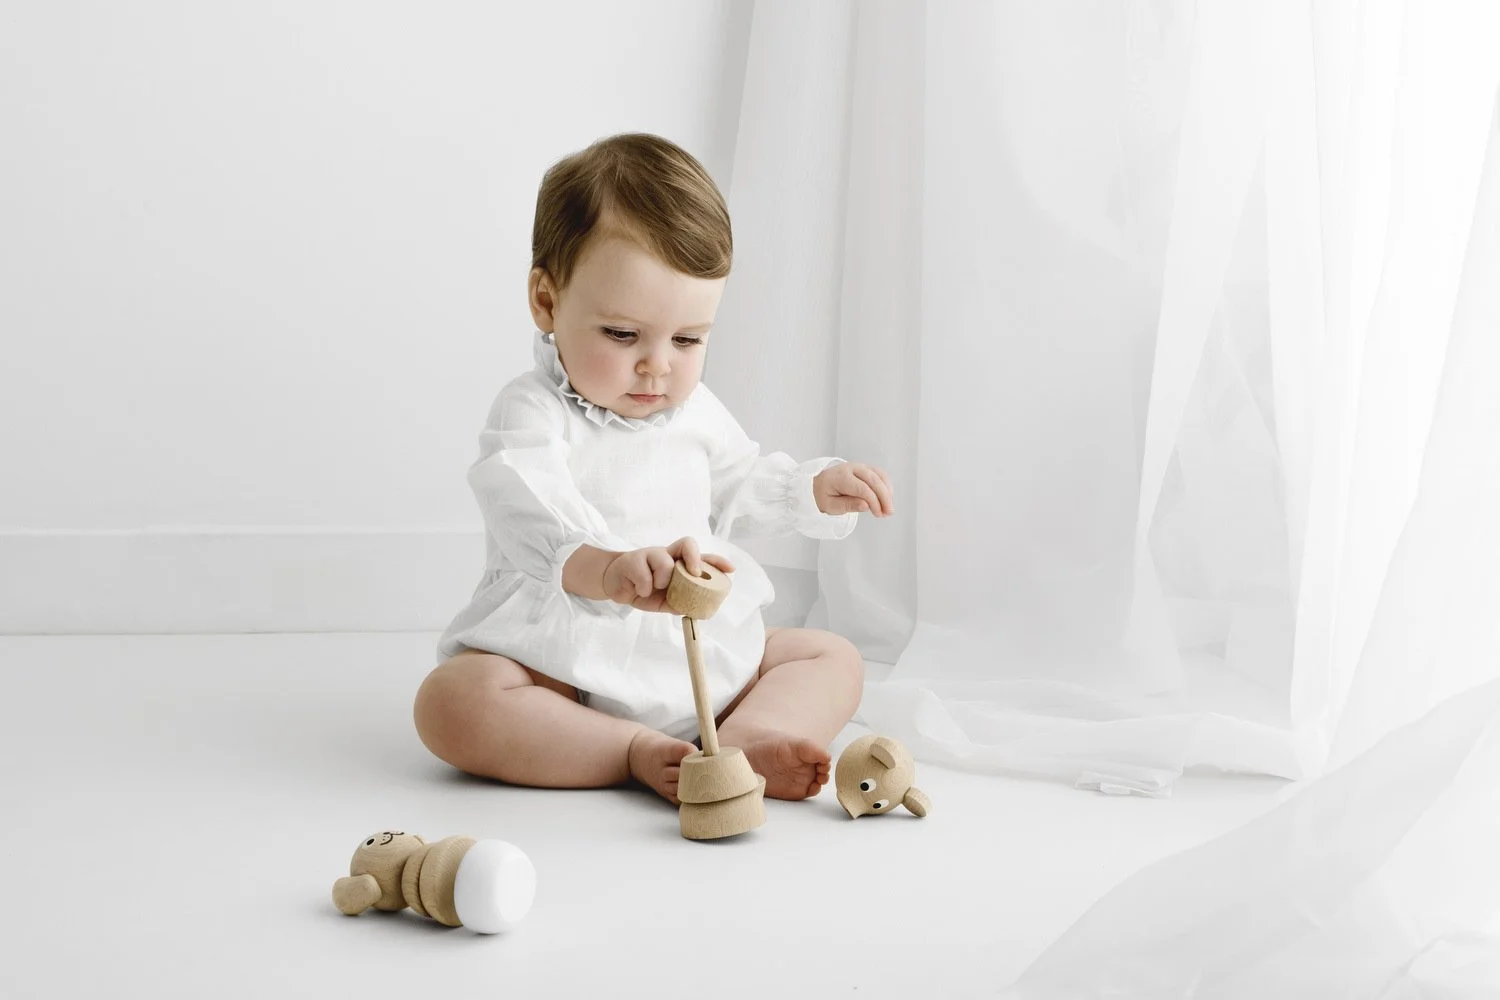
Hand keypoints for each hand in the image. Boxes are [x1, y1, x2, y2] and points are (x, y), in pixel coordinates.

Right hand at [601, 536, 734, 612]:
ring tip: (654, 589)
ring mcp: (650, 555)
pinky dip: (644, 587)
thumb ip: (680, 602)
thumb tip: (698, 612)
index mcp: (676, 563)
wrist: (614, 585)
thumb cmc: (643, 589)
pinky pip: (645, 575)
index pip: (700, 557)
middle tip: (693, 574)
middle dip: (694, 558)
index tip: (731, 569)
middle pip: (686, 544)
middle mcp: (666, 555)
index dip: (716, 561)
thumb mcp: (664, 600)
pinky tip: (639, 590)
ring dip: (662, 580)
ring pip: (665, 561)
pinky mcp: (633, 560)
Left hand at [813, 462, 893, 516]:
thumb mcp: (830, 505)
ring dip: (887, 491)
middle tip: (889, 512)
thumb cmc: (824, 495)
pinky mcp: (865, 468)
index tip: (878, 514)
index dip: (874, 501)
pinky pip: (880, 474)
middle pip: (874, 480)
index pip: (862, 488)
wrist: (819, 483)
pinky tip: (888, 498)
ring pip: (879, 475)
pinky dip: (886, 485)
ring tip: (889, 508)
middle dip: (884, 497)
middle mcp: (851, 468)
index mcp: (840, 477)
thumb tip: (866, 506)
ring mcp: (860, 466)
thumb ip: (847, 505)